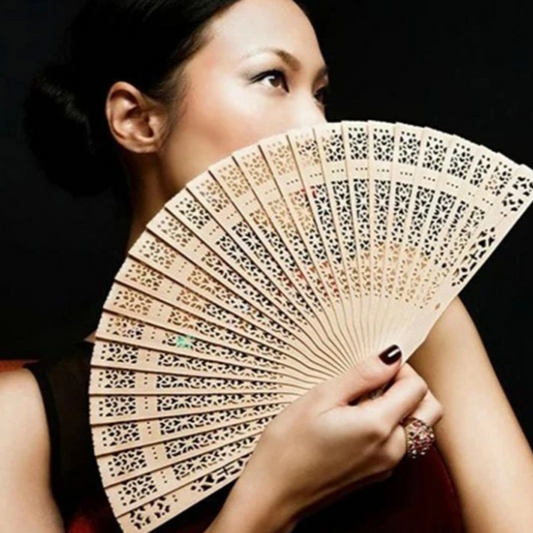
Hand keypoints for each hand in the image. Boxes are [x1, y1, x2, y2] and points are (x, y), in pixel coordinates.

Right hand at [231, 346, 443, 528]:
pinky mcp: (378, 474)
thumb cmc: (289, 444)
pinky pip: (401, 443)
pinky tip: (357, 420)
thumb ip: (362, 375)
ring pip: (418, 426)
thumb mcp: (321, 398)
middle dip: (412, 387)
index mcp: (379, 427)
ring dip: (403, 406)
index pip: (418, 388)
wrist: (274, 494)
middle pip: (430, 410)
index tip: (375, 365)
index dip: (401, 369)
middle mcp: (393, 450)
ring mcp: (387, 466)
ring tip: (363, 399)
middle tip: (376, 379)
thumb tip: (392, 356)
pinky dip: (392, 425)